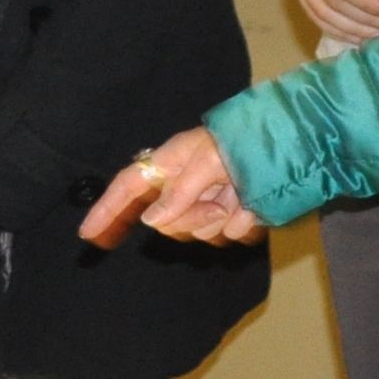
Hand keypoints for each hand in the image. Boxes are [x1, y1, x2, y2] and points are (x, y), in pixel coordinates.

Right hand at [80, 130, 261, 247]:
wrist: (292, 144)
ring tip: (241, 196)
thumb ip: (181, 191)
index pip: (129, 187)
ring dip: (222, 221)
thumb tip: (151, 220)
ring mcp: (208, 203)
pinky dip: (243, 225)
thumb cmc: (245, 142)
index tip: (87, 234)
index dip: (107, 210)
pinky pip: (227, 236)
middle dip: (193, 219)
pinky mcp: (232, 216)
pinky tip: (254, 207)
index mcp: (172, 163)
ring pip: (198, 234)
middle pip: (166, 222)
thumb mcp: (210, 160)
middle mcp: (184, 186)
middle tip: (220, 200)